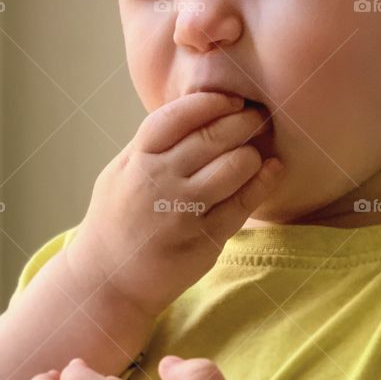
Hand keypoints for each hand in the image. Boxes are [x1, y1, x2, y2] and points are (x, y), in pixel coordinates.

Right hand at [67, 91, 283, 317]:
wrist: (108, 280)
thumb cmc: (116, 220)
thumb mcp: (120, 172)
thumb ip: (152, 144)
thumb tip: (193, 109)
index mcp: (138, 160)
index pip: (178, 116)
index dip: (211, 102)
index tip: (231, 99)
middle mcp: (159, 182)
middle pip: (212, 137)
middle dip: (243, 121)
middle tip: (257, 117)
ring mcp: (183, 212)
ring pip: (234, 166)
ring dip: (253, 152)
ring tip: (255, 151)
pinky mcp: (205, 239)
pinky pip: (244, 203)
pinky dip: (264, 181)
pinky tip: (272, 170)